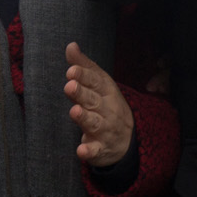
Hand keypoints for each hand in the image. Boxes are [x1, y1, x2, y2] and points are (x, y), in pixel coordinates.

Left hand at [65, 42, 134, 167]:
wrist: (127, 138)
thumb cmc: (107, 105)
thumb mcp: (100, 84)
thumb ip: (84, 66)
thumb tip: (70, 45)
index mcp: (106, 91)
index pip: (95, 82)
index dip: (83, 76)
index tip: (71, 71)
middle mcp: (107, 109)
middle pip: (93, 100)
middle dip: (81, 93)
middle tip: (69, 86)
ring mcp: (105, 130)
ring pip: (94, 123)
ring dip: (84, 118)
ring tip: (74, 111)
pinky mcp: (100, 149)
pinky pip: (95, 150)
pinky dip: (89, 151)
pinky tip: (82, 150)